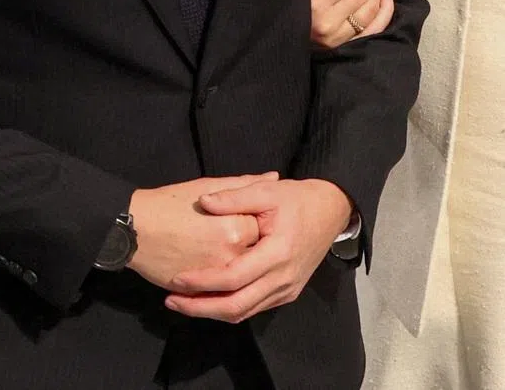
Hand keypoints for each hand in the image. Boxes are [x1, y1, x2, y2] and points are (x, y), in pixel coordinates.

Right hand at [126, 173, 276, 289]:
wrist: (135, 229)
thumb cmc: (171, 203)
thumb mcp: (210, 186)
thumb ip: (244, 185)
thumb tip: (273, 177)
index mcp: (238, 228)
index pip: (264, 230)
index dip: (259, 222)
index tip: (253, 217)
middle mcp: (232, 256)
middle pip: (255, 256)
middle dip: (252, 248)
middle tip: (238, 236)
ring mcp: (216, 278)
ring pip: (240, 280)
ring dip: (241, 271)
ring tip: (228, 253)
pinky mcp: (199, 293)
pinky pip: (221, 294)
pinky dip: (225, 287)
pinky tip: (221, 275)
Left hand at [162, 178, 352, 321]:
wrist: (332, 210)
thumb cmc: (298, 199)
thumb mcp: (267, 190)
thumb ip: (235, 196)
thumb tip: (203, 202)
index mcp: (278, 253)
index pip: (234, 277)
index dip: (204, 281)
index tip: (177, 278)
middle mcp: (283, 279)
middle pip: (236, 307)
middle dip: (201, 308)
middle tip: (172, 301)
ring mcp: (287, 290)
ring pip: (244, 312)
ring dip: (212, 311)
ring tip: (184, 302)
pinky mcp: (287, 293)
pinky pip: (254, 308)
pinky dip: (230, 307)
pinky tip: (211, 298)